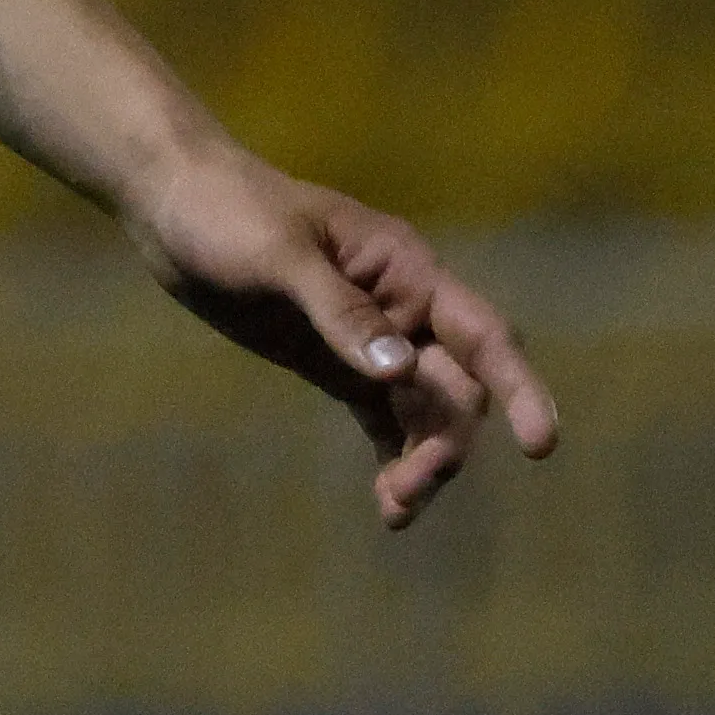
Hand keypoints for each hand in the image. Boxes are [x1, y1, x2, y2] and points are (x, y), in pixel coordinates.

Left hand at [129, 155, 559, 526]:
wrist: (175, 204)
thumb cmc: (229, 212)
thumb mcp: (280, 258)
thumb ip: (340, 313)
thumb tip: (400, 371)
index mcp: (406, 268)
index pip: (482, 334)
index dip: (519, 388)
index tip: (540, 445)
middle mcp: (403, 306)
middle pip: (456, 388)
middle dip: (446, 442)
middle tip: (406, 491)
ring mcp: (371, 338)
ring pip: (424, 411)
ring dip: (421, 459)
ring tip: (396, 510)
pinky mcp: (336, 363)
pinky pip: (383, 417)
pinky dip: (392, 457)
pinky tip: (389, 507)